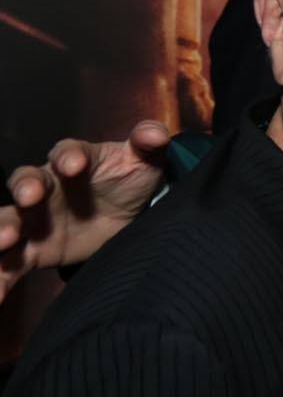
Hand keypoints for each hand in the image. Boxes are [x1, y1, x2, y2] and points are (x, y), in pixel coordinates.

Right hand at [0, 122, 171, 300]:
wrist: (125, 215)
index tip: (74, 163)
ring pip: (8, 220)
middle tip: (28, 197)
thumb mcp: (144, 161)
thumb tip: (154, 133)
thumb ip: (149, 143)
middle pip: (27, 182)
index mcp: (74, 160)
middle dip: (25, 187)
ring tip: (3, 240)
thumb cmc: (129, 179)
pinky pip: (9, 264)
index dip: (69, 156)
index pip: (67, 152)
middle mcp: (46, 187)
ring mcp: (34, 219)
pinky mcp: (32, 251)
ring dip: (1, 229)